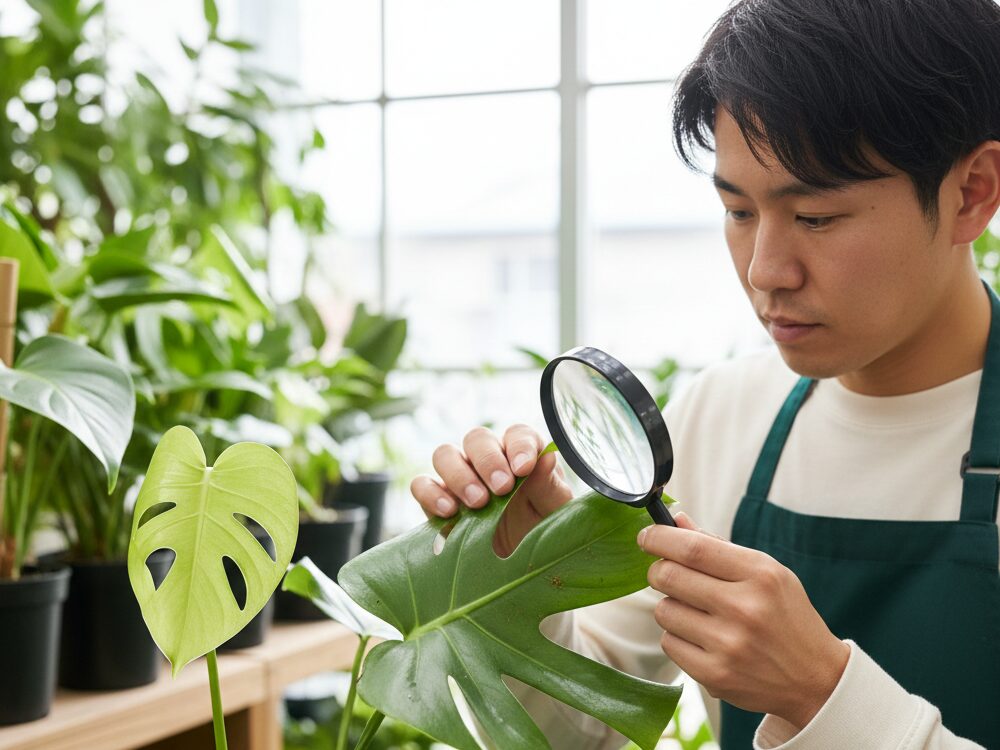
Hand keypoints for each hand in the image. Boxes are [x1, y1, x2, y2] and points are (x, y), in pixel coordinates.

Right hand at [410, 425, 572, 555]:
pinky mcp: (436, 502)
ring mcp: (459, 479)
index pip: (516, 434)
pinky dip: (430, 494)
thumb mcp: (554, 514)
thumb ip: (550, 486)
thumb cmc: (541, 533)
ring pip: (444, 454)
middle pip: (476, 438)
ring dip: (458, 474)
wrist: (518, 571)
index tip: (524, 468)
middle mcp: (487, 462)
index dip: (519, 445)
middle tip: (502, 487)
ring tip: (478, 502)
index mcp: (520, 457)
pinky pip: (421, 485)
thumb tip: (546, 459)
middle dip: (488, 459)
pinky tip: (450, 513)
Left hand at [639, 512, 849, 728]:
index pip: (692, 548)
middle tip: (666, 573)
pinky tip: (703, 639)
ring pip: (663, 610)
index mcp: (760, 574)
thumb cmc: (785, 616)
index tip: (647, 537)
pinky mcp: (715, 675)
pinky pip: (669, 643)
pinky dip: (678, 637)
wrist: (816, 679)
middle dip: (658, 571)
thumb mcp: (767, 573)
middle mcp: (744, 608)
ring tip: (697, 612)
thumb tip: (675, 520)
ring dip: (671, 606)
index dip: (659, 538)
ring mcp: (729, 645)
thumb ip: (718, 547)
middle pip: (669, 576)